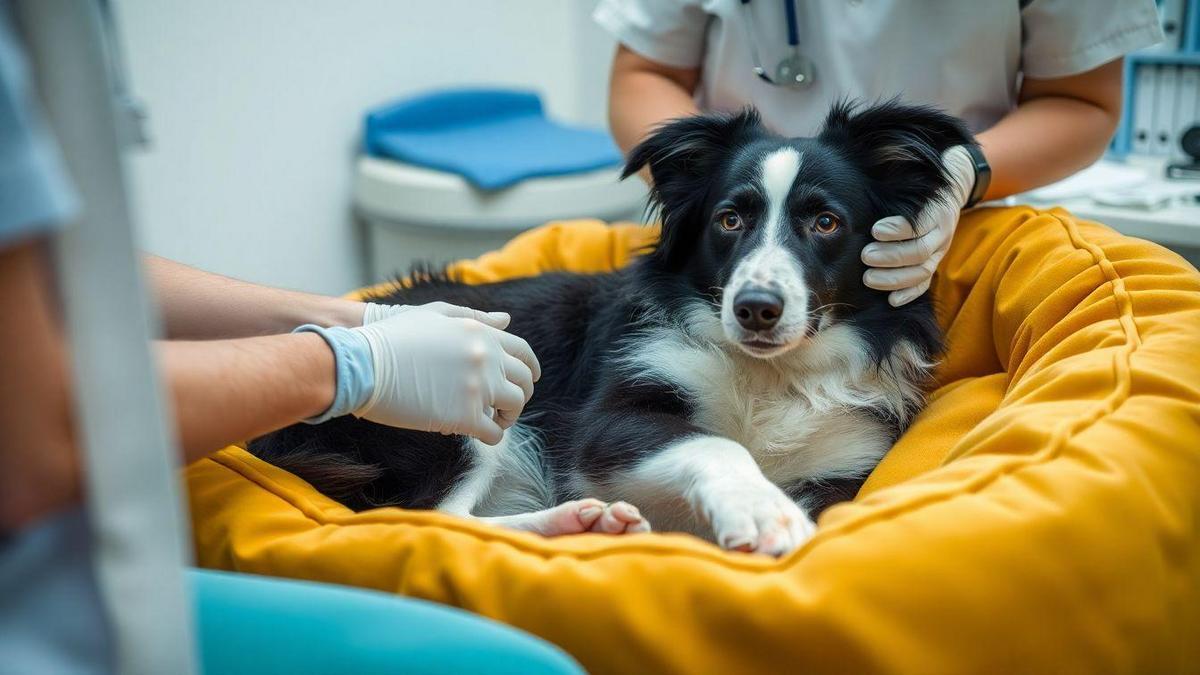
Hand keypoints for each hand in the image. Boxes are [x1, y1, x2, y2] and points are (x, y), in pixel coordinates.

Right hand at [297, 302, 539, 444]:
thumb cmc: (391, 337)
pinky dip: (493, 437)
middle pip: (523, 382)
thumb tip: (507, 320)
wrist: (362, 363)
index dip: (530, 368)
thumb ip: (474, 318)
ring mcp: (478, 388)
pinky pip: (494, 432)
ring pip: (514, 407)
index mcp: (482, 333)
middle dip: (520, 394)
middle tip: (507, 405)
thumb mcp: (434, 316)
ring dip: (509, 416)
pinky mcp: (464, 416)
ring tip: (495, 421)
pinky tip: (482, 436)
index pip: (523, 352)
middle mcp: (487, 358)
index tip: (527, 379)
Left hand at [861, 145, 975, 306]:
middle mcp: (941, 229)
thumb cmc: (917, 171)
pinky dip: (909, 293)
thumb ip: (893, 157)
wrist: (951, 179)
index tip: (876, 229)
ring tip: (869, 277)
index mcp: (935, 206)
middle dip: (891, 256)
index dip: (899, 229)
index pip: (921, 223)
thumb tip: (873, 143)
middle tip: (865, 256)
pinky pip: (925, 282)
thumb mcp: (910, 162)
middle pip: (920, 250)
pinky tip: (891, 301)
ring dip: (895, 277)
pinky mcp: (934, 260)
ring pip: (922, 269)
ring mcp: (939, 247)